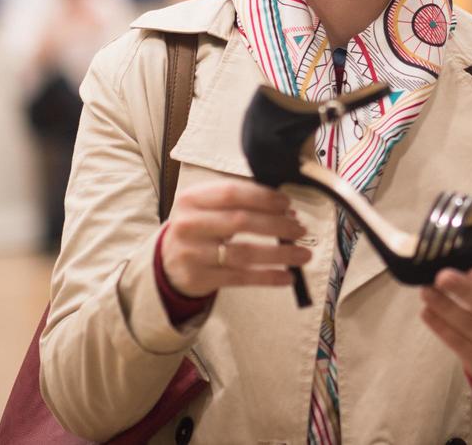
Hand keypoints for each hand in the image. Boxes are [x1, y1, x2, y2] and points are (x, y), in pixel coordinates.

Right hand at [161, 181, 308, 297]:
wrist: (167, 261)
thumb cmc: (200, 227)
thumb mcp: (208, 207)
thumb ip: (241, 201)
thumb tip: (287, 210)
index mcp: (192, 199)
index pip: (232, 193)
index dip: (264, 197)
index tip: (287, 204)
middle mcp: (188, 225)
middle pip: (240, 222)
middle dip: (277, 225)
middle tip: (300, 229)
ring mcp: (192, 254)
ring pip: (244, 253)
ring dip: (279, 254)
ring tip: (303, 254)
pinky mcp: (199, 278)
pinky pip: (240, 278)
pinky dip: (267, 277)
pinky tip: (287, 277)